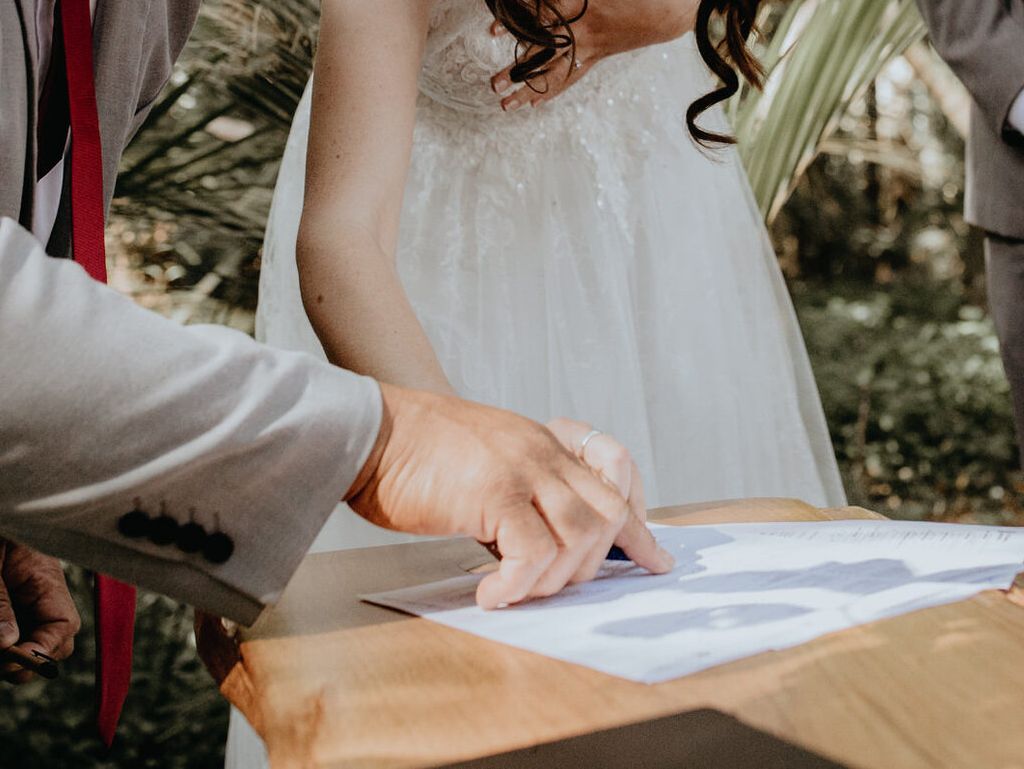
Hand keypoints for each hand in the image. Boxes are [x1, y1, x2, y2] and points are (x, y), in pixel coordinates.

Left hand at [0, 530, 79, 684]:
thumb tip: (3, 644)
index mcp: (47, 583)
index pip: (61, 628)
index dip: (39, 651)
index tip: (3, 658)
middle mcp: (42, 600)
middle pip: (48, 647)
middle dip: (15, 665)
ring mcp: (25, 608)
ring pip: (24, 650)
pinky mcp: (7, 612)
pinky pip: (6, 643)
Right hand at [344, 384, 671, 607]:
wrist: (369, 431)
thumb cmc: (416, 458)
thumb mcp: (487, 466)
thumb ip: (523, 496)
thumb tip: (546, 553)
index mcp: (545, 443)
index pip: (617, 476)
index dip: (639, 524)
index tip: (654, 560)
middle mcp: (544, 451)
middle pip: (610, 512)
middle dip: (594, 563)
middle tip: (553, 587)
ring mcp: (523, 468)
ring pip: (581, 535)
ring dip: (554, 580)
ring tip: (517, 592)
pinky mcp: (494, 491)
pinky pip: (535, 551)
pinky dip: (520, 584)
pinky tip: (493, 594)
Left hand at [491, 0, 702, 108]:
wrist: (675, 13)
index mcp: (589, 6)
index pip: (547, 15)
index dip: (519, 22)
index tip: (492, 30)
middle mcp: (587, 31)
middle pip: (546, 53)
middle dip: (518, 70)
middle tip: (493, 84)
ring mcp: (592, 47)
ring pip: (556, 72)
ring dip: (530, 89)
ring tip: (505, 104)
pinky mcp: (599, 56)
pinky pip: (572, 76)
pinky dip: (552, 90)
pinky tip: (533, 104)